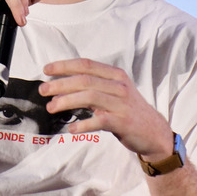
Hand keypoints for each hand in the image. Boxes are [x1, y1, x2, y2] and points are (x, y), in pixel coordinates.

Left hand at [39, 58, 173, 160]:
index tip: (46, 70)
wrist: (153, 132)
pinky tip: (71, 129)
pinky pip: (99, 121)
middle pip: (84, 80)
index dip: (65, 66)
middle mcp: (119, 86)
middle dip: (60, 84)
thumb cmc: (127, 110)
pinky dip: (83, 124)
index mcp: (115, 75)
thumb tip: (61, 86)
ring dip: (67, 101)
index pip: (86, 65)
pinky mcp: (123, 122)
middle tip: (43, 90)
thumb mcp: (113, 92)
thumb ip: (93, 86)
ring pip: (89, 97)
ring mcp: (122, 104)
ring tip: (51, 107)